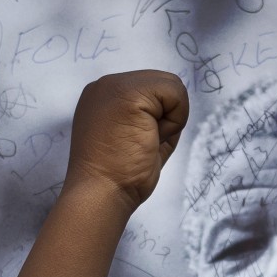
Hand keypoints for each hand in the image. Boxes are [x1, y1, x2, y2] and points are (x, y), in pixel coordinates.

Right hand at [64, 70, 188, 210]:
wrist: (101, 193)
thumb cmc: (119, 176)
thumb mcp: (134, 136)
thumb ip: (150, 114)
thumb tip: (176, 102)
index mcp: (103, 96)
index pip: (151, 89)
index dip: (157, 118)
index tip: (134, 142)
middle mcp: (105, 85)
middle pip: (163, 82)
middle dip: (165, 115)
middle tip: (141, 142)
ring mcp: (114, 85)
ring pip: (171, 85)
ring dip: (170, 118)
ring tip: (144, 140)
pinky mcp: (128, 93)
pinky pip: (175, 93)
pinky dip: (174, 120)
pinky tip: (150, 137)